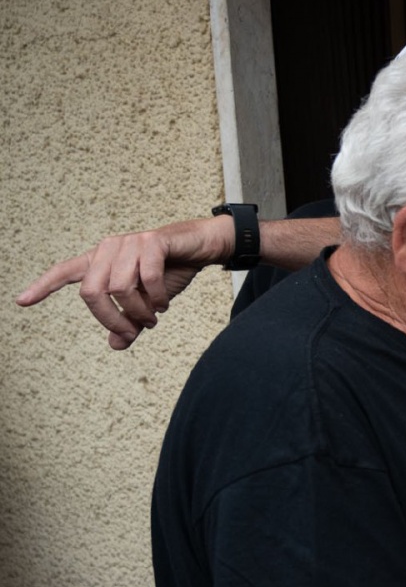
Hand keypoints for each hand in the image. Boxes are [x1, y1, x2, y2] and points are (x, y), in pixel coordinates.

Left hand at [14, 217, 233, 349]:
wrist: (201, 247)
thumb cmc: (171, 270)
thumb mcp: (147, 302)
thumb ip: (130, 322)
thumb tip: (116, 345)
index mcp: (101, 261)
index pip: (65, 272)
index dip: (43, 287)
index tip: (22, 302)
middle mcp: (109, 248)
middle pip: (92, 292)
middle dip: (111, 319)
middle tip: (131, 331)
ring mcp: (130, 243)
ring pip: (120, 288)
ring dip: (139, 311)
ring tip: (154, 317)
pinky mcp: (152, 241)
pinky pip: (147, 277)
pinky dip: (156, 297)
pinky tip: (164, 303)